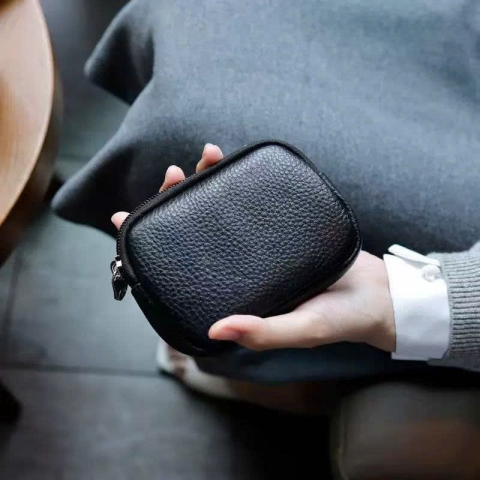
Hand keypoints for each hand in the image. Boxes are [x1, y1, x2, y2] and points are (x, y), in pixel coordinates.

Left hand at [112, 144, 395, 352]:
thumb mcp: (301, 330)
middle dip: (177, 201)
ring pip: (222, 210)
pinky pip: (252, 202)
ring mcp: (259, 245)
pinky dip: (240, 181)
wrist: (379, 296)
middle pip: (196, 230)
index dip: (152, 244)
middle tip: (171, 175)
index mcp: (233, 293)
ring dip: (208, 182)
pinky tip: (233, 165)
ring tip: (205, 157)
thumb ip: (264, 332)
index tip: (125, 219)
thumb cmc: (340, 319)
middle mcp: (240, 266)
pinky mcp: (281, 227)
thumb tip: (215, 329)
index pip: (181, 266)